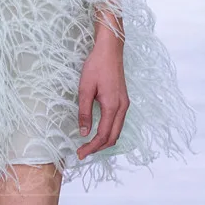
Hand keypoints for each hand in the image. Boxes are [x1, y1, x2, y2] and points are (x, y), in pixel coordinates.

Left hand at [77, 30, 128, 159]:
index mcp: (113, 107)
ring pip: (117, 131)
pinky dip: (109, 132)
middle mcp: (122, 108)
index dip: (92, 147)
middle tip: (82, 152)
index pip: (103, 135)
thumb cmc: (96, 66)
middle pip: (113, 137)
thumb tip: (84, 132)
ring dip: (104, 141)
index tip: (80, 153)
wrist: (110, 50)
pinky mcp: (123, 100)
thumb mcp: (85, 88)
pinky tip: (99, 131)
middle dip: (98, 148)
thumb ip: (85, 112)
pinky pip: (118, 122)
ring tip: (89, 145)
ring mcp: (125, 104)